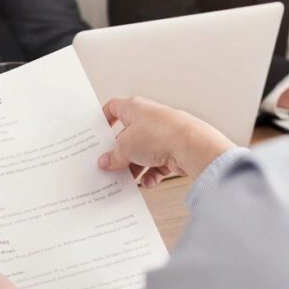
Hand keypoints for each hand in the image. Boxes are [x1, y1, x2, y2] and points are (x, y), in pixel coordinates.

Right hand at [98, 97, 235, 184]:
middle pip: (127, 137)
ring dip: (135, 167)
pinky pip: (157, 164)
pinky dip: (152, 174)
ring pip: (142, 153)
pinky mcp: (174, 149)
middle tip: (110, 166)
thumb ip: (113, 155)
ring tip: (129, 180)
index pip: (114, 107)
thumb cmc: (158, 135)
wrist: (191, 145)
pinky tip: (148, 182)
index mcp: (134, 107)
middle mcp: (149, 118)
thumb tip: (106, 162)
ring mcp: (162, 134)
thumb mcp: (125, 147)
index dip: (104, 119)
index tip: (97, 134)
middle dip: (120, 153)